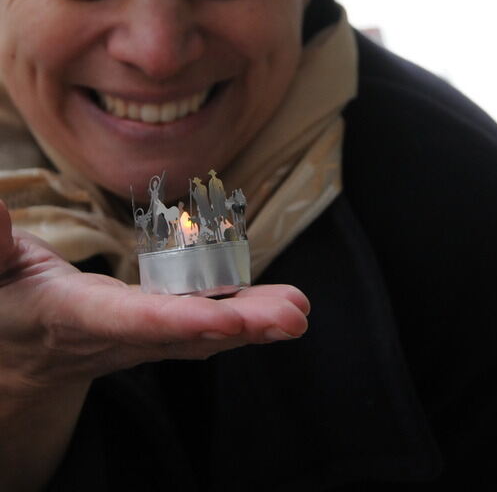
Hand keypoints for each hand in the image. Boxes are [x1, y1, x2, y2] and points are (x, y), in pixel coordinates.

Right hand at [0, 199, 308, 394]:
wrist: (15, 359)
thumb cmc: (3, 305)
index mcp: (74, 317)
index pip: (131, 321)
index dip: (179, 320)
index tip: (229, 320)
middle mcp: (115, 336)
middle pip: (183, 334)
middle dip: (239, 327)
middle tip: (293, 317)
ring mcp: (138, 340)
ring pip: (201, 334)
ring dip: (253, 323)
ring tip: (298, 311)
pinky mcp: (153, 334)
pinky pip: (201, 329)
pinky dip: (242, 320)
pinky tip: (278, 309)